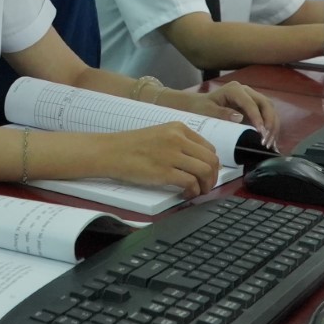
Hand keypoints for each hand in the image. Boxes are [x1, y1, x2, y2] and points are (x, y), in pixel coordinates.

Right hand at [106, 123, 220, 196]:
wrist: (109, 151)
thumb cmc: (130, 146)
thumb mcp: (159, 134)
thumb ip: (179, 143)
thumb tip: (197, 162)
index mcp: (178, 128)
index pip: (209, 147)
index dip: (212, 164)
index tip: (207, 174)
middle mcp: (178, 139)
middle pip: (211, 160)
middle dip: (213, 177)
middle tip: (206, 186)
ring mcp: (172, 155)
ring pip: (205, 171)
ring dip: (206, 186)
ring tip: (198, 192)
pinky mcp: (164, 172)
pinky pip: (191, 183)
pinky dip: (193, 192)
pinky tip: (185, 194)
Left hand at [165, 83, 279, 146]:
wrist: (198, 106)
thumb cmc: (201, 108)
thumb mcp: (207, 111)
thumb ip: (221, 114)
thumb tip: (240, 118)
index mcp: (234, 89)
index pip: (250, 103)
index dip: (258, 117)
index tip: (261, 132)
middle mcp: (246, 91)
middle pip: (266, 104)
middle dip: (270, 122)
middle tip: (267, 141)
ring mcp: (252, 98)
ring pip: (270, 109)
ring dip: (273, 126)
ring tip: (270, 143)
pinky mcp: (254, 107)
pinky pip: (267, 115)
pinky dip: (271, 127)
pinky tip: (270, 140)